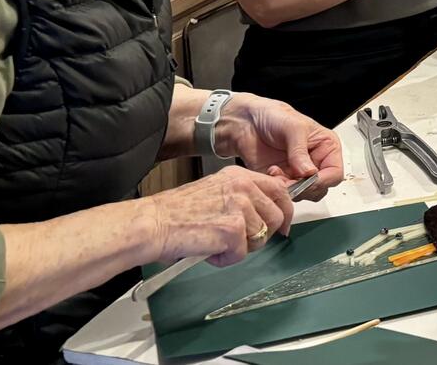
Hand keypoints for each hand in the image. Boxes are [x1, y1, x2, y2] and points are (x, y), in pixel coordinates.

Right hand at [140, 166, 296, 266]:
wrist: (153, 223)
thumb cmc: (176, 213)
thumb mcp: (216, 192)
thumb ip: (241, 198)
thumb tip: (262, 214)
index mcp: (239, 176)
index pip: (279, 189)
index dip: (284, 210)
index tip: (283, 224)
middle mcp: (243, 187)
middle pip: (277, 215)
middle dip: (263, 234)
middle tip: (243, 242)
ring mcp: (240, 207)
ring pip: (260, 237)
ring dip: (240, 248)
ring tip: (216, 244)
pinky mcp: (233, 229)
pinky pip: (241, 254)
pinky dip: (225, 259)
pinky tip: (208, 251)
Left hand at [215, 93, 344, 199]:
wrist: (248, 122)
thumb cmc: (274, 116)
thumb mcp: (293, 128)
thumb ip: (300, 151)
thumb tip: (309, 173)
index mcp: (326, 147)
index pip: (334, 173)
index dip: (323, 180)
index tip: (308, 180)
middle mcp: (315, 162)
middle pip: (320, 188)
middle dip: (304, 187)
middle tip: (290, 179)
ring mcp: (298, 173)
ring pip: (303, 194)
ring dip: (289, 188)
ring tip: (278, 172)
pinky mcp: (282, 180)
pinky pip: (285, 193)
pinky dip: (278, 188)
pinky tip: (271, 172)